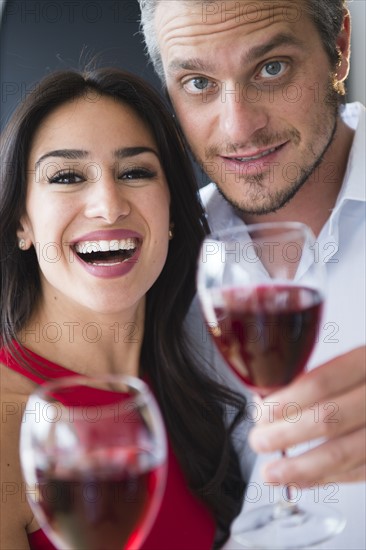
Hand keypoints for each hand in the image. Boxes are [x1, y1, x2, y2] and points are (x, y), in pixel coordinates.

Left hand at [249, 346, 365, 487]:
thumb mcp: (352, 364)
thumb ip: (319, 379)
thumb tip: (269, 402)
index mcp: (365, 364)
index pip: (320, 384)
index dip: (285, 402)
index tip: (262, 414)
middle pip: (327, 420)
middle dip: (285, 435)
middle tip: (259, 441)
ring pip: (342, 454)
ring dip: (300, 468)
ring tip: (272, 472)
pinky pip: (356, 473)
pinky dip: (324, 479)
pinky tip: (301, 480)